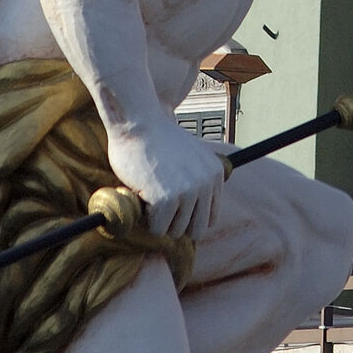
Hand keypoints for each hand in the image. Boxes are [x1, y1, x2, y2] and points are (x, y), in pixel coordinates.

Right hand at [107, 120, 225, 240]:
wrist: (137, 120)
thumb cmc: (155, 138)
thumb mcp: (190, 156)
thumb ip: (196, 179)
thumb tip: (192, 214)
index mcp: (215, 175)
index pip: (210, 218)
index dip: (188, 218)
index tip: (172, 209)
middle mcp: (206, 184)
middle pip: (196, 230)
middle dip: (175, 225)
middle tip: (158, 210)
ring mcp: (188, 191)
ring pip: (176, 232)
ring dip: (159, 222)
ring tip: (147, 199)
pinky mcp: (166, 198)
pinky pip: (157, 228)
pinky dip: (146, 221)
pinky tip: (140, 198)